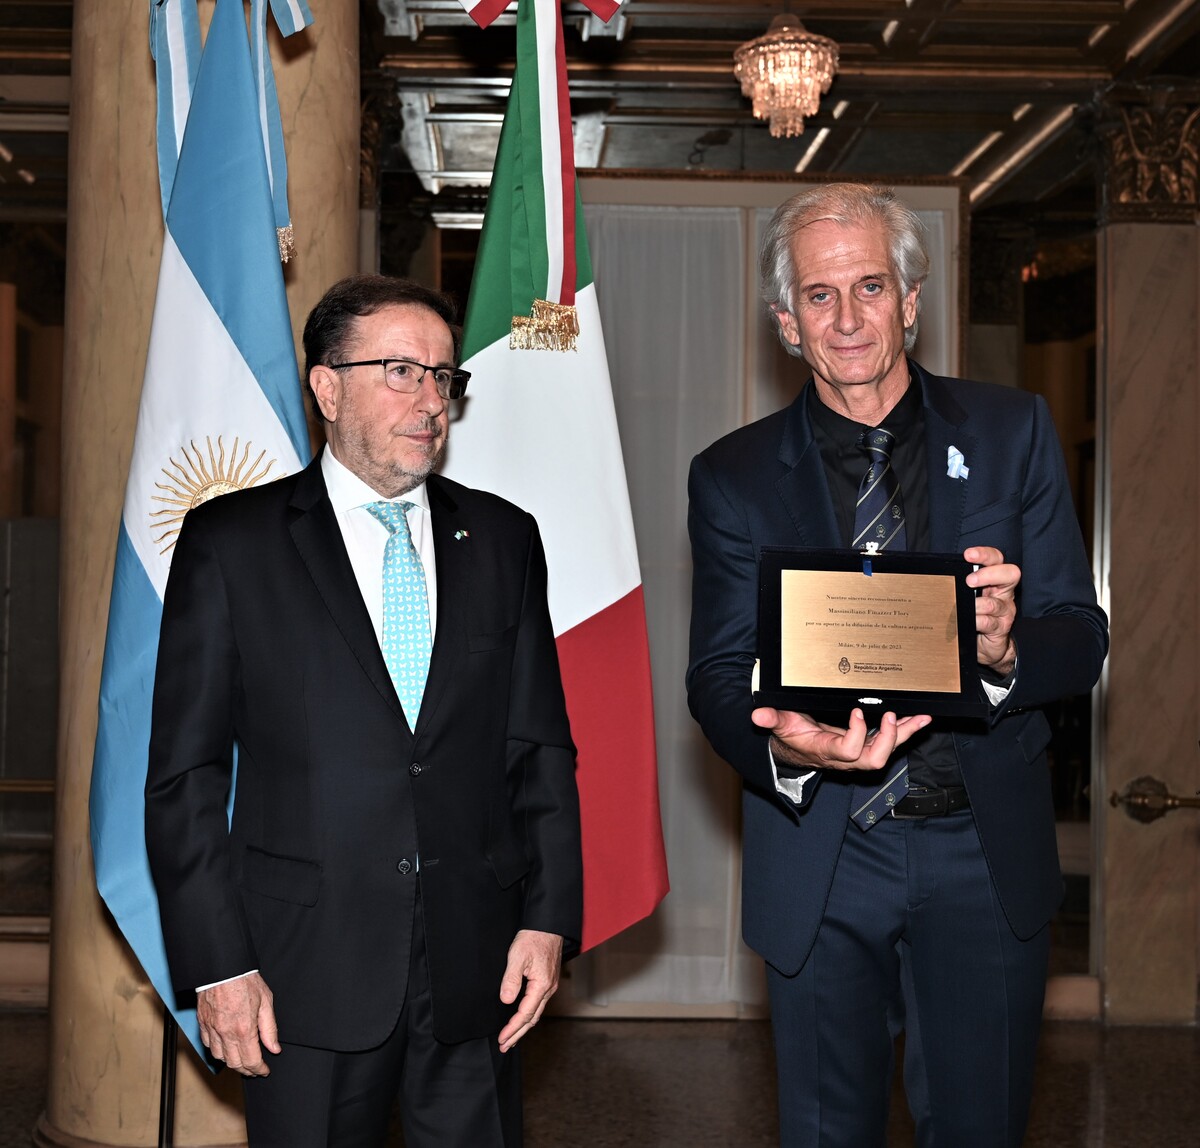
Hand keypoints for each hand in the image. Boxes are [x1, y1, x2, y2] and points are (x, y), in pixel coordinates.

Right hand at [196, 972, 279, 1076]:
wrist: (223, 967)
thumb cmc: (244, 980)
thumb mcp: (266, 1001)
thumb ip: (270, 1028)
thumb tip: (274, 1048)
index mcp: (244, 1029)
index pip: (251, 1060)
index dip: (259, 1069)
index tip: (264, 1070)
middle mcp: (226, 1033)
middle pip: (235, 1063)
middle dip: (246, 1070)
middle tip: (255, 1069)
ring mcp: (212, 1029)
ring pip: (219, 1057)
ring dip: (232, 1062)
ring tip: (242, 1060)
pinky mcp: (203, 1023)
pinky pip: (208, 1045)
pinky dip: (217, 1050)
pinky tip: (225, 1048)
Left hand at [497, 929, 563, 1052]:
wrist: (548, 925)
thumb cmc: (533, 938)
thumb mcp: (518, 956)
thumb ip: (511, 979)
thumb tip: (506, 1001)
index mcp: (541, 985)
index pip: (525, 1014)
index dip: (512, 1028)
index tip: (501, 1039)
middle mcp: (548, 989)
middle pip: (532, 1019)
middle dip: (518, 1034)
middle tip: (504, 1046)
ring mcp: (549, 985)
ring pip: (536, 1013)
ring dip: (523, 1027)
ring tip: (511, 1038)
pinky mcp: (547, 981)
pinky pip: (538, 1004)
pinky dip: (528, 1016)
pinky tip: (522, 1018)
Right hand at [752, 706, 930, 771]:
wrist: (797, 750)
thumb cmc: (792, 736)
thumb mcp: (781, 725)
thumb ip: (772, 719)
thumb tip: (758, 715)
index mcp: (826, 750)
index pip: (848, 751)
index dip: (857, 734)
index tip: (857, 711)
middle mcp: (846, 758)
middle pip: (874, 759)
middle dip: (888, 739)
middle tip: (891, 716)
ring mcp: (858, 754)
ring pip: (887, 752)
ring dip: (905, 734)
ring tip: (921, 717)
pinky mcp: (866, 746)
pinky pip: (890, 743)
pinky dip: (905, 731)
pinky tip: (919, 720)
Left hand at [965, 546, 1019, 674]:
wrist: (987, 645)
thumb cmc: (975, 616)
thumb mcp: (968, 597)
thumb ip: (960, 586)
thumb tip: (937, 577)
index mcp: (995, 580)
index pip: (996, 560)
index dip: (985, 554)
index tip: (968, 555)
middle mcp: (1003, 593)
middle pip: (1010, 574)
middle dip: (989, 574)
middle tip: (970, 580)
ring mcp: (1004, 610)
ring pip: (995, 602)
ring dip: (977, 604)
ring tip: (966, 607)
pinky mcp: (1001, 627)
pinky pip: (989, 622)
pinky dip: (977, 621)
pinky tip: (970, 622)